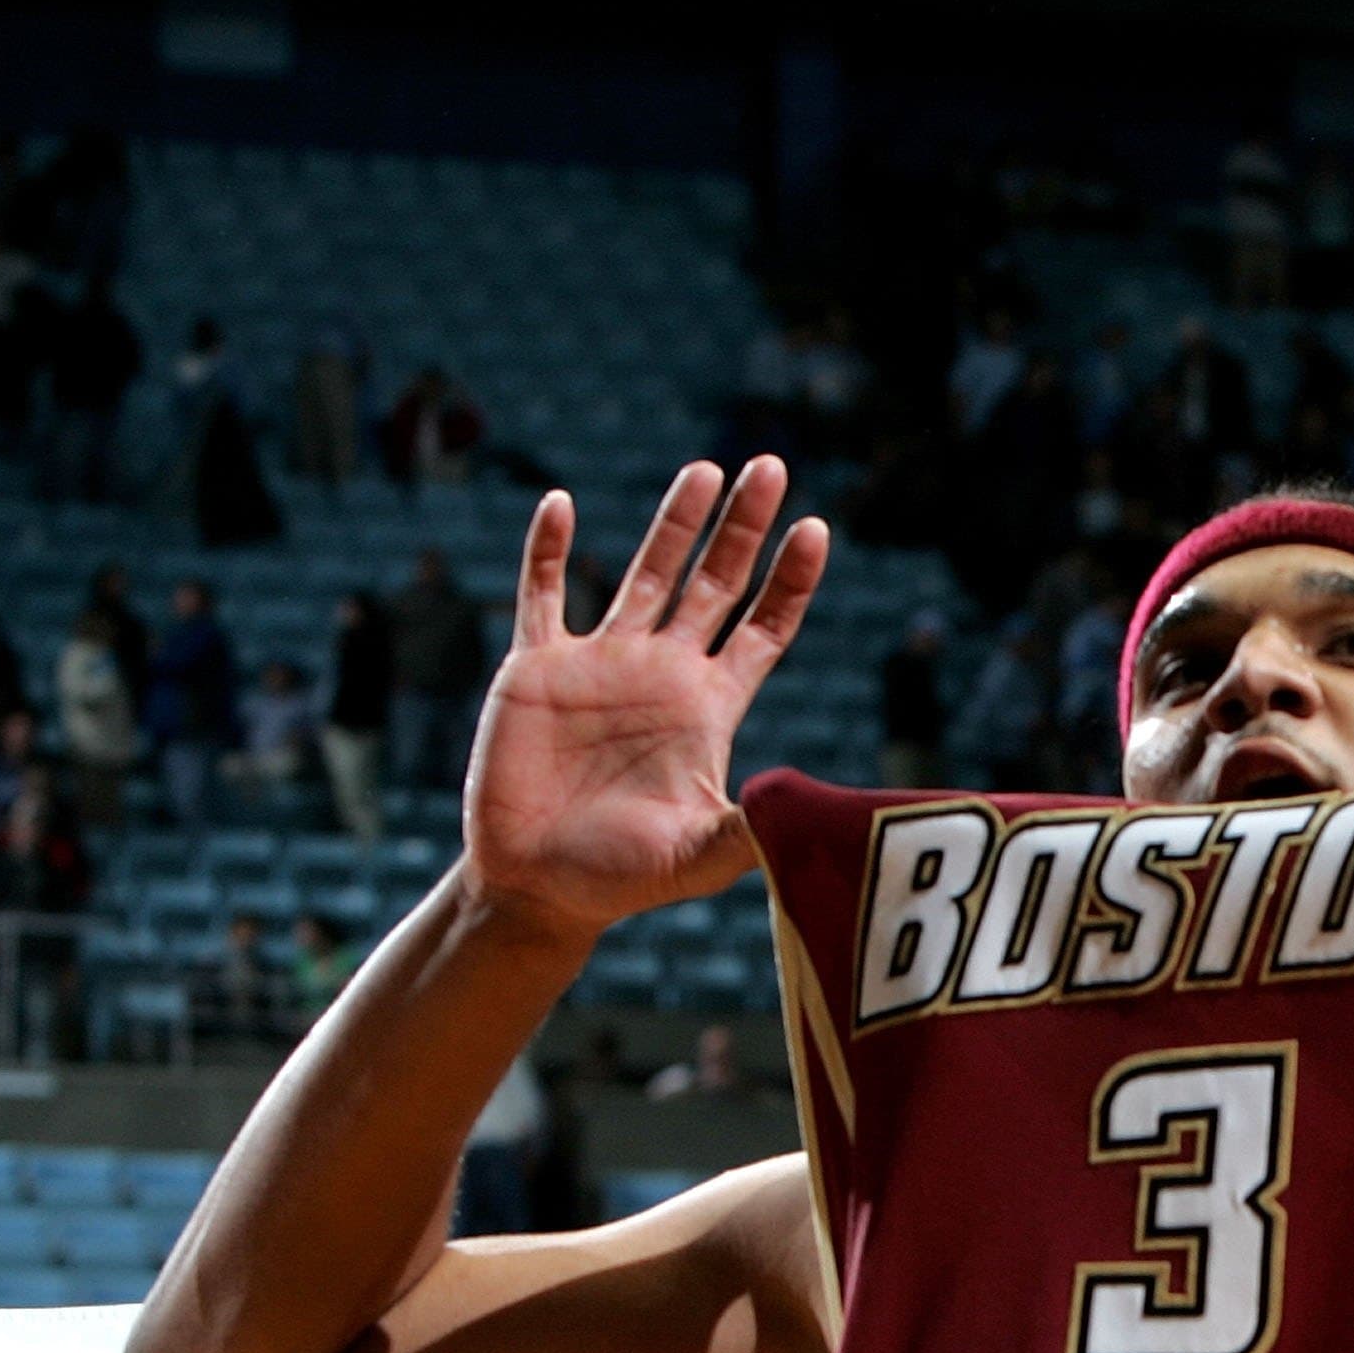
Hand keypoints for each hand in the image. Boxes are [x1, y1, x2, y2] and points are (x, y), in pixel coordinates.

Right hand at [463, 458, 829, 935]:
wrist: (536, 887)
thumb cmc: (622, 878)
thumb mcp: (696, 858)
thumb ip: (745, 832)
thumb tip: (800, 816)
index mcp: (709, 708)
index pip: (763, 629)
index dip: (790, 581)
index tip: (816, 528)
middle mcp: (662, 673)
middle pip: (715, 582)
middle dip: (744, 527)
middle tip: (772, 465)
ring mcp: (601, 664)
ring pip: (645, 574)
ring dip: (675, 522)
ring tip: (706, 469)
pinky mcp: (537, 669)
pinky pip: (543, 595)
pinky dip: (550, 551)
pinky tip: (561, 504)